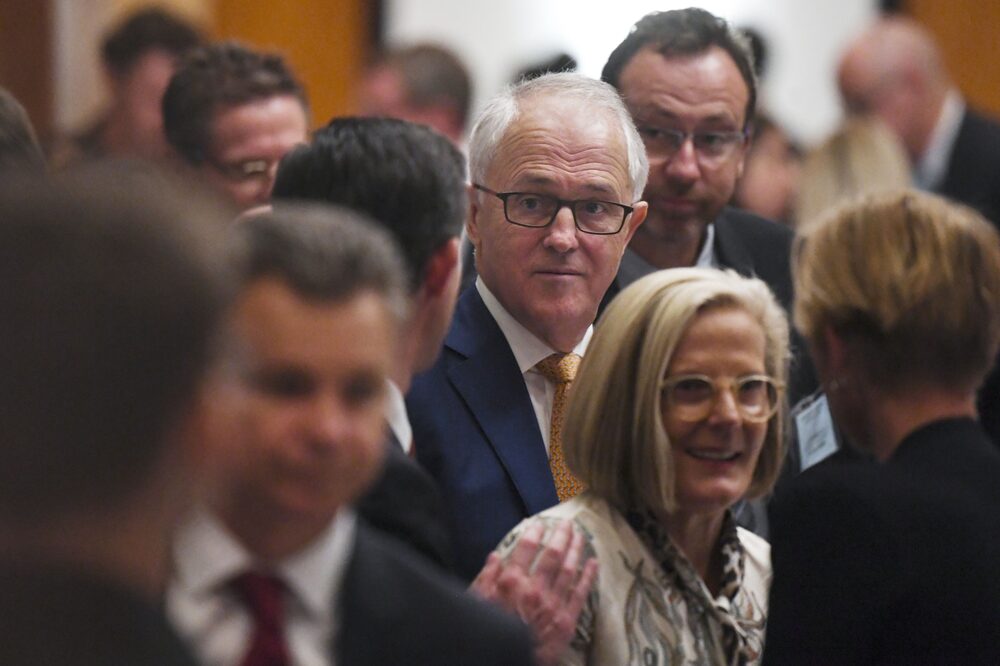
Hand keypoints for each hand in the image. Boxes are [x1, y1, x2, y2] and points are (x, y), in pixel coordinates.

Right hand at [471, 520, 597, 665]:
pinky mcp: (566, 621)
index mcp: (512, 583)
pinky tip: (593, 562)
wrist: (507, 663)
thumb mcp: (476, 604)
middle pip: (553, 554)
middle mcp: (535, 589)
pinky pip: (580, 593)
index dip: (535, 531)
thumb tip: (495, 556)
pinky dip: (588, 576)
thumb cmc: (490, 633)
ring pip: (569, 569)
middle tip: (567, 523)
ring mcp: (554, 604)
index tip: (540, 522)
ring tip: (580, 535)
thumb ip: (486, 578)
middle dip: (561, 535)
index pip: (527, 548)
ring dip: (576, 549)